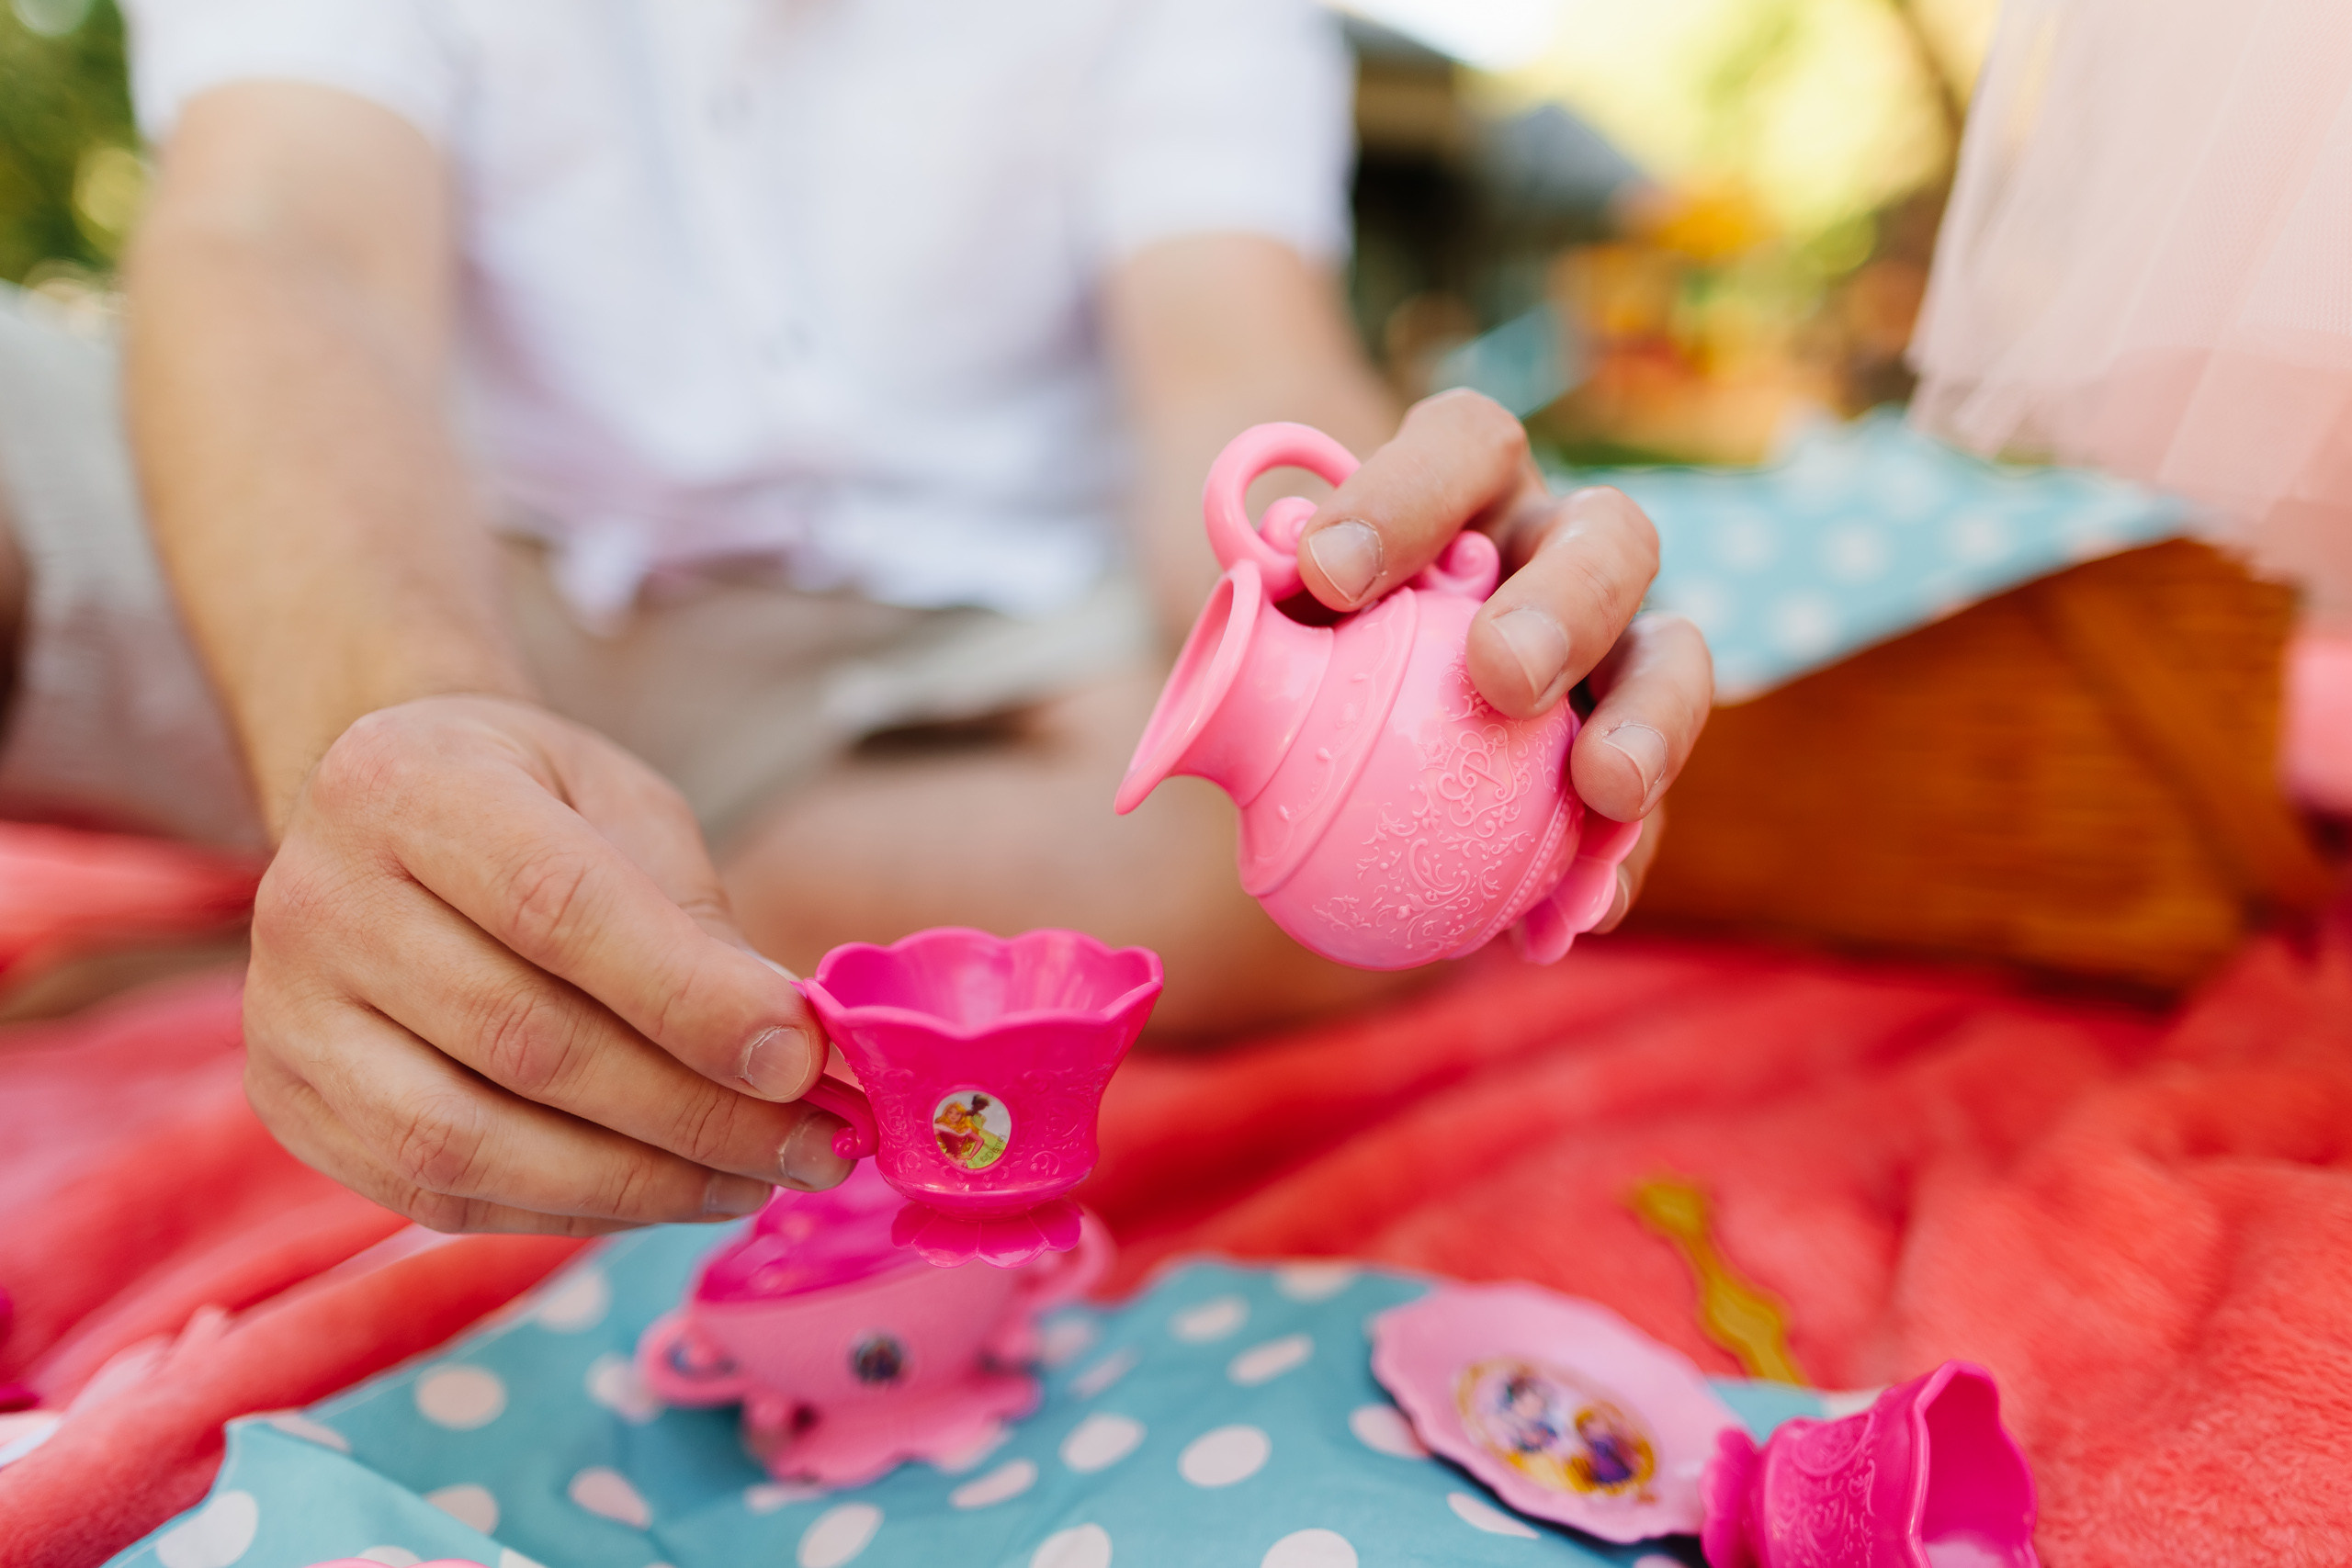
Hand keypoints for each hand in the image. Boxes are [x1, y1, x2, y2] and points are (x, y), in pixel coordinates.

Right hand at [244, 695, 850, 1233]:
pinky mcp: (291, 1107)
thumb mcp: (624, 808)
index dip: (690, 997)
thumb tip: (789, 1054)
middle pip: (523, 1040)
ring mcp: (285, 1015)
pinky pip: (440, 1196)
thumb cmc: (531, 802)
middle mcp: (317, 900)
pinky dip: (570, 1210)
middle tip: (814, 1143)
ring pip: (473, 1143)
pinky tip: (665, 1193)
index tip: (803, 1060)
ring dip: (639, 1183)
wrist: (386, 816)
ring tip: (754, 1181)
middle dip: (692, 1112)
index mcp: (405, 785)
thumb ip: (694, 919)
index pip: (559, 909)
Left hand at [1294, 390, 1711, 927]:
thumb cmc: (1298, 652)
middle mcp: (1560, 548)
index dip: (1407, 492)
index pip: (1464, 443)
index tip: (1326, 574)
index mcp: (1469, 488)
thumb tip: (1238, 640)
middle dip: (1567, 602)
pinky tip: (1571, 919)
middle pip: (1610, 536)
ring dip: (1648, 724)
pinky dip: (1617, 864)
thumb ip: (1257, 631)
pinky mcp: (1627, 754)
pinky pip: (1643, 811)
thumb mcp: (1260, 628)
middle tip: (1502, 677)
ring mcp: (1615, 649)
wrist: (1343, 730)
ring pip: (1672, 658)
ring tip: (1604, 792)